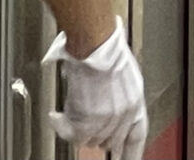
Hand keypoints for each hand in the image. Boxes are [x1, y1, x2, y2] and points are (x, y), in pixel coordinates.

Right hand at [42, 17, 147, 159]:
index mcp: (135, 102)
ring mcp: (107, 119)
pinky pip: (72, 135)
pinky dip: (61, 126)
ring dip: (76, 128)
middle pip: (109, 142)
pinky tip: (57, 115)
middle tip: (82, 123)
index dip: (130, 154)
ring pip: (89, 140)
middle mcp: (124, 114)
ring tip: (69, 112)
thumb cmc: (107, 51)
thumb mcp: (122, 77)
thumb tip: (108, 110)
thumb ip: (118, 98)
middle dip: (94, 133)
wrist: (95, 45)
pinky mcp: (89, 120)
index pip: (136, 138)